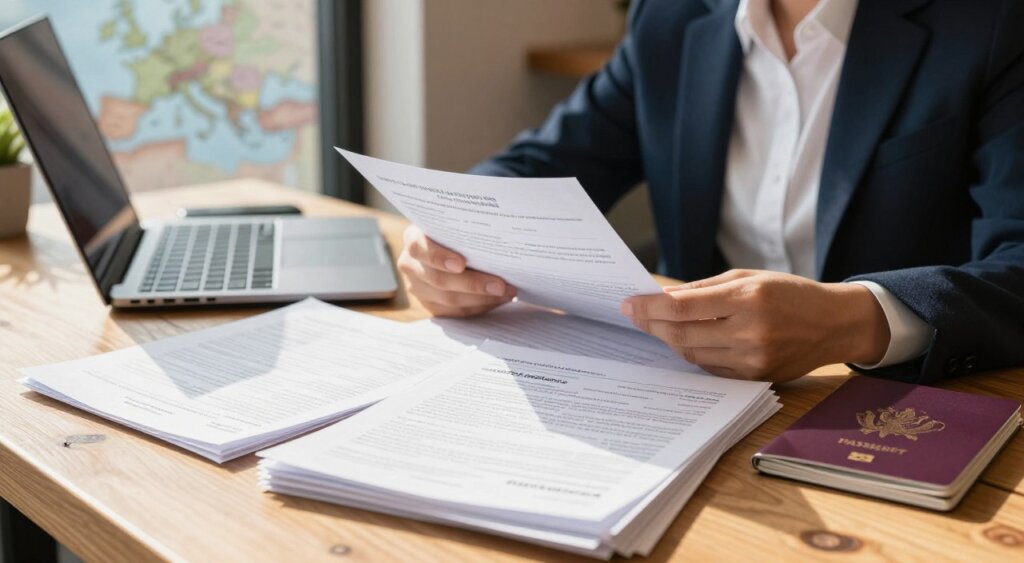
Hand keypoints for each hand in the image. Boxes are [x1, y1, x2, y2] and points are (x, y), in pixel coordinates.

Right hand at [398, 225, 515, 316]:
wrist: (449, 245)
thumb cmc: (456, 231)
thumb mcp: (455, 224)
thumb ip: (465, 229)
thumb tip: (497, 237)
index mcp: (414, 239)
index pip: (419, 248)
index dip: (439, 257)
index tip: (461, 264)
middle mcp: (410, 264)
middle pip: (438, 280)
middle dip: (473, 284)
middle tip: (500, 285)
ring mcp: (418, 287)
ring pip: (448, 300)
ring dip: (481, 298)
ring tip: (506, 292)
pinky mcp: (430, 304)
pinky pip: (454, 312)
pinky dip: (478, 307)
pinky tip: (497, 300)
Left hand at [621, 270, 889, 381]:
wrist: (834, 324)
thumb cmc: (790, 293)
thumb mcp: (749, 277)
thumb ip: (705, 289)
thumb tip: (663, 297)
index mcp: (748, 299)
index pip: (683, 307)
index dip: (650, 307)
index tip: (629, 304)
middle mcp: (750, 332)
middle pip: (682, 336)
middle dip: (652, 326)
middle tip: (634, 316)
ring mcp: (753, 359)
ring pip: (693, 355)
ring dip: (669, 341)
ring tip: (656, 327)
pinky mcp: (756, 377)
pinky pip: (711, 368)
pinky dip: (693, 354)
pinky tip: (684, 342)